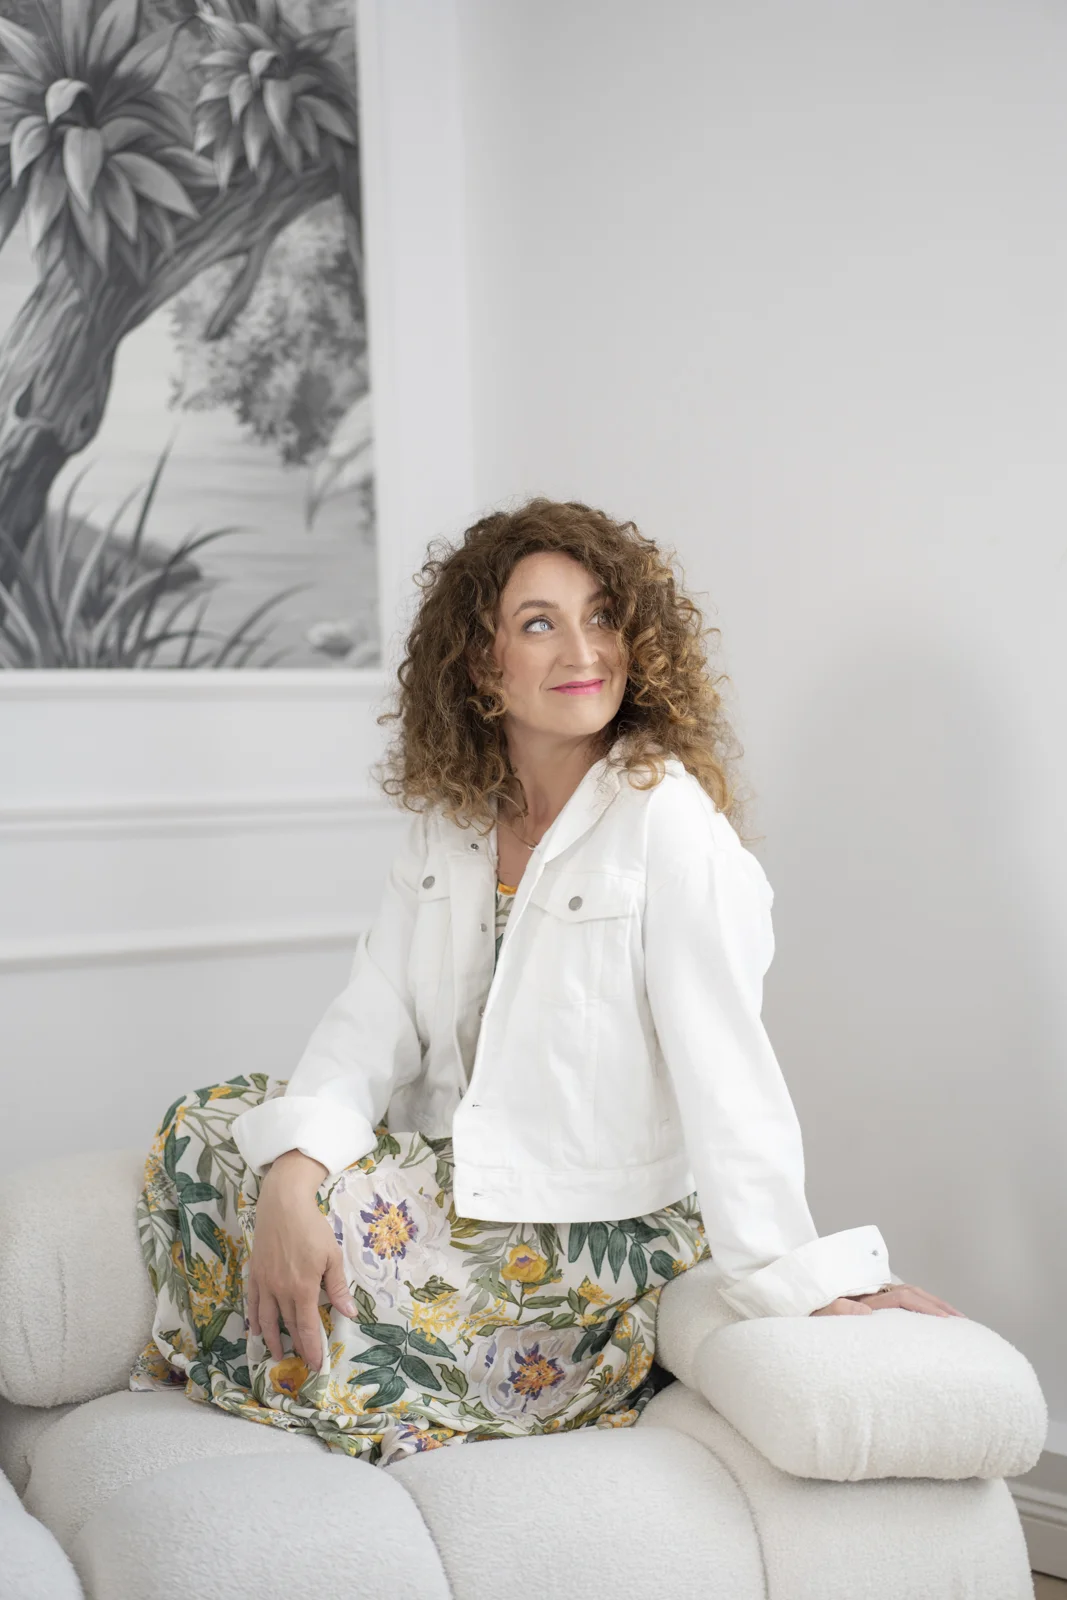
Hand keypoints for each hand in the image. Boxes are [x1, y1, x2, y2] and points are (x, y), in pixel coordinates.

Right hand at [246, 1150, 356, 1366]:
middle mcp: (280, 1291)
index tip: (315, 1364)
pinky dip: (254, 1320)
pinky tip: (255, 1330)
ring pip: (266, 1319)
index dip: (312, 1347)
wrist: (282, 1205)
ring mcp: (265, 1283)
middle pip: (288, 1325)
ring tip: (276, 1355)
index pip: (307, 1327)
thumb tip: (349, 1313)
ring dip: (272, 1339)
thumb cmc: (312, 1228)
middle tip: (300, 1363)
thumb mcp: (332, 1256)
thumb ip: (337, 1287)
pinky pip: (252, 1303)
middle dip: (295, 1346)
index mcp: (302, 1289)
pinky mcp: (255, 1274)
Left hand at [810, 1283, 966, 1317]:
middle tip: (963, 1322)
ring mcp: (868, 1293)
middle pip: (911, 1292)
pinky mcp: (866, 1299)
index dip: (926, 1307)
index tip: (946, 1321)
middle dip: (938, 1305)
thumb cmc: (801, 1312)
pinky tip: (929, 1317)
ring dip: (932, 1303)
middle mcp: (868, 1291)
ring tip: (955, 1319)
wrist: (786, 1299)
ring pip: (908, 1292)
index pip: (902, 1297)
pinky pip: (899, 1298)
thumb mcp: (815, 1314)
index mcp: (861, 1294)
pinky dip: (919, 1304)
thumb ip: (837, 1310)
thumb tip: (866, 1312)